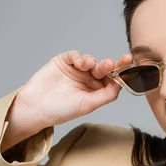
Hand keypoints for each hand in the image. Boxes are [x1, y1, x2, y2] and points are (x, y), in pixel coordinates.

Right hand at [12, 50, 133, 132]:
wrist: (36, 107)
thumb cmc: (62, 110)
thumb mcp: (88, 105)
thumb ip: (106, 95)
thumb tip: (122, 83)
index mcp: (96, 90)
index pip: (112, 79)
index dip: (121, 72)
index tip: (129, 64)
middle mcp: (88, 79)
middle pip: (104, 69)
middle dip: (109, 65)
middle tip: (111, 64)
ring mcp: (76, 70)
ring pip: (90, 61)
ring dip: (92, 61)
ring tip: (89, 65)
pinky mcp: (63, 62)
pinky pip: (74, 55)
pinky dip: (78, 57)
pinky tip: (79, 63)